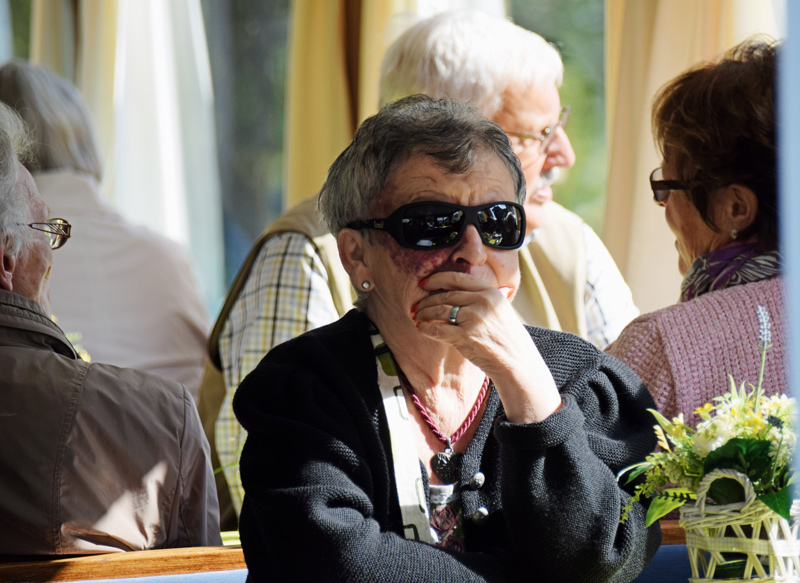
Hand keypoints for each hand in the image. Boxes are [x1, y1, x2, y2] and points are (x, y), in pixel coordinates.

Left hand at [413, 272, 560, 422]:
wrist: (517, 361)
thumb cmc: (506, 338)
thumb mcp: (500, 309)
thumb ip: (481, 298)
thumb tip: (454, 291)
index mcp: (490, 292)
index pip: (458, 278)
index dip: (437, 279)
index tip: (425, 283)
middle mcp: (482, 301)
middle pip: (446, 295)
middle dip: (427, 301)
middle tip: (417, 306)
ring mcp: (474, 318)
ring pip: (439, 310)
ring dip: (424, 313)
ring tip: (418, 317)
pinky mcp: (465, 336)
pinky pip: (438, 328)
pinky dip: (426, 328)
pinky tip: (421, 328)